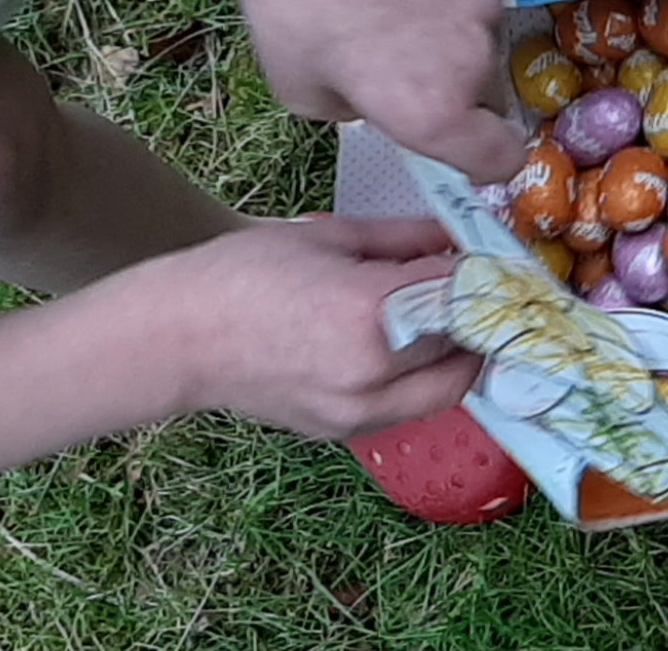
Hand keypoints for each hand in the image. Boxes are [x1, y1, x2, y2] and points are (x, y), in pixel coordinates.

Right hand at [148, 217, 480, 439]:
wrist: (173, 337)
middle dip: (480, 315)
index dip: (487, 272)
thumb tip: (457, 237)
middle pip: (468, 346)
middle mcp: (375, 372)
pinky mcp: (346, 431)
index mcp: (372, 312)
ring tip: (444, 317)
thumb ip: (406, 240)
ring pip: (449, 387)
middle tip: (477, 287)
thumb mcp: (332, 236)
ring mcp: (360, 411)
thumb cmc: (242, 273)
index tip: (494, 257)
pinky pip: (410, 406)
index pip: (465, 293)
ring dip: (459, 353)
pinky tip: (406, 346)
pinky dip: (423, 378)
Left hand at [216, 0, 526, 183]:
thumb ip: (354, 114)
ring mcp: (486, 1)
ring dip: (453, 38)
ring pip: (484, 40)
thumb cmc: (293, 2)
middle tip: (403, 66)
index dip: (487, 162)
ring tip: (398, 7)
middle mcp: (474, 61)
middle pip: (490, 97)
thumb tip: (372, 100)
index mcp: (434, 112)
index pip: (501, 160)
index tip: (465, 151)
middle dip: (457, 93)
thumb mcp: (299, 90)